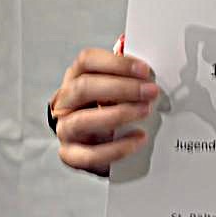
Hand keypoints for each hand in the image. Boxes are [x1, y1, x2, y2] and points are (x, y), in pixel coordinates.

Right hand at [51, 47, 158, 176]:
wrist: (95, 144)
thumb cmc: (108, 110)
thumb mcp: (117, 89)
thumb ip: (129, 75)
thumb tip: (149, 67)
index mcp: (76, 79)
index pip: (87, 61)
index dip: (117, 63)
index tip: (144, 70)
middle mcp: (65, 102)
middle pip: (84, 87)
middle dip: (122, 88)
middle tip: (150, 91)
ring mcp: (65, 129)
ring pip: (83, 120)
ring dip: (118, 114)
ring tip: (144, 112)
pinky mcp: (71, 155)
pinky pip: (91, 154)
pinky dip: (117, 148)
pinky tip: (137, 139)